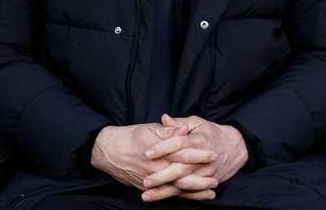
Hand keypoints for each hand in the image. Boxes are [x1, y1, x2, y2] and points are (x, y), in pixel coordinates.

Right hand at [90, 122, 216, 197]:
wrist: (108, 151)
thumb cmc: (130, 136)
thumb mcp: (150, 129)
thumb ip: (169, 130)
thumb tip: (184, 129)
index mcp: (158, 151)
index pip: (182, 152)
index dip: (199, 153)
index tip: (214, 152)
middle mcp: (155, 168)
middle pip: (182, 173)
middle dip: (200, 176)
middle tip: (217, 176)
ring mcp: (151, 180)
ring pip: (176, 187)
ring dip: (195, 190)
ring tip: (212, 190)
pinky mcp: (147, 188)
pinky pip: (167, 194)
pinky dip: (183, 196)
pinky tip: (196, 197)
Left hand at [140, 114, 248, 201]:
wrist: (236, 147)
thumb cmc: (212, 132)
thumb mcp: (197, 123)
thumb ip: (179, 123)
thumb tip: (163, 118)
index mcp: (198, 140)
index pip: (178, 144)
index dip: (162, 148)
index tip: (147, 153)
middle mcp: (202, 158)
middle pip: (179, 168)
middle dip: (161, 176)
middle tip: (145, 181)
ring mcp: (205, 172)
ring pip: (183, 184)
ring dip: (165, 191)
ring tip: (147, 195)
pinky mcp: (207, 182)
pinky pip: (191, 192)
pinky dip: (177, 197)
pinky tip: (163, 199)